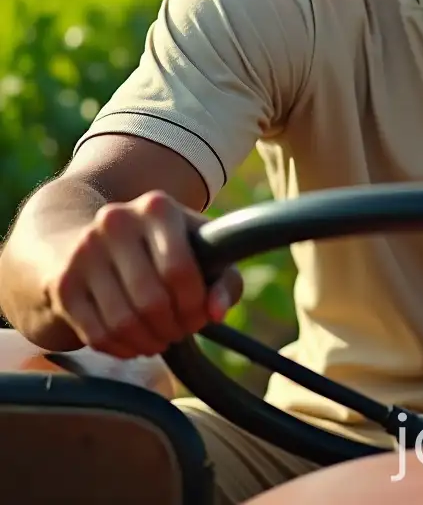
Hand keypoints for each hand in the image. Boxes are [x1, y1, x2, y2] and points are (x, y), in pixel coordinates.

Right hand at [45, 191, 242, 358]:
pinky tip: (135, 343)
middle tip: (181, 331)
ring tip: (161, 339)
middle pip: (152, 301)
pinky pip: (97, 334)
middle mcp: (117, 222)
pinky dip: (122, 348)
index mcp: (157, 207)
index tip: (201, 316)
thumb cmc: (162, 247)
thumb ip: (224, 278)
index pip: (180, 271)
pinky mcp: (63, 283)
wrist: (90, 235)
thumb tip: (216, 312)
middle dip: (174, 327)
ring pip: (123, 322)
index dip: (195, 305)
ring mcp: (84, 252)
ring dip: (149, 342)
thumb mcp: (200, 249)